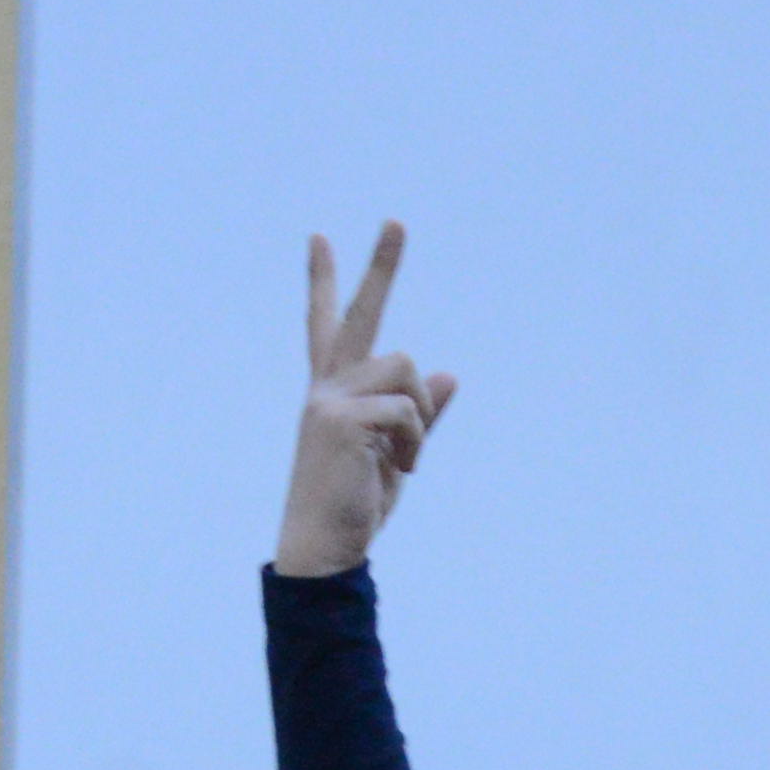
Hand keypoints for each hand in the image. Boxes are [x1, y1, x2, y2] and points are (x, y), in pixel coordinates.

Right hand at [274, 222, 458, 576]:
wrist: (324, 547)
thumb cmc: (355, 505)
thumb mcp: (394, 455)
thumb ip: (418, 415)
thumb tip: (449, 374)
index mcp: (333, 392)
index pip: (328, 326)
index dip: (325, 282)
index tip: (320, 238)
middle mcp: (326, 387)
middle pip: (359, 315)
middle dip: (380, 265)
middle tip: (396, 221)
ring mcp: (329, 398)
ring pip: (406, 368)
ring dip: (418, 417)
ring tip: (399, 459)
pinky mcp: (340, 417)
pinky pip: (408, 408)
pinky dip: (414, 441)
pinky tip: (396, 468)